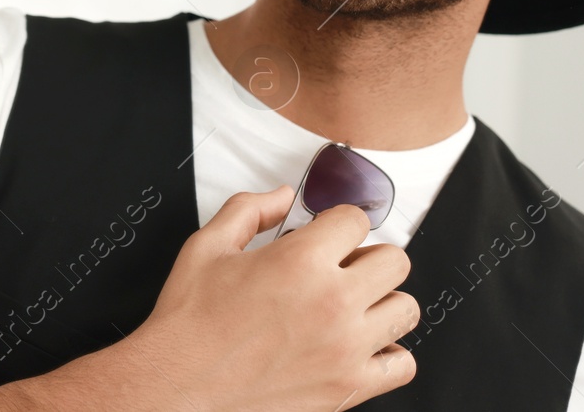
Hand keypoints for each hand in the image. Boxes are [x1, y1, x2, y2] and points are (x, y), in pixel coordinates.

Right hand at [121, 186, 417, 410]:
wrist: (178, 385)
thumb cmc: (189, 324)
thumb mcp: (207, 246)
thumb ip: (249, 209)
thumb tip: (281, 197)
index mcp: (300, 260)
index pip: (356, 220)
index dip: (338, 222)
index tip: (328, 234)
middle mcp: (332, 302)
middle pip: (394, 261)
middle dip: (368, 257)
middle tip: (343, 267)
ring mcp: (345, 348)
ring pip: (405, 309)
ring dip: (382, 301)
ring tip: (354, 305)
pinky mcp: (347, 387)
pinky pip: (402, 365)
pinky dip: (388, 354)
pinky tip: (360, 345)